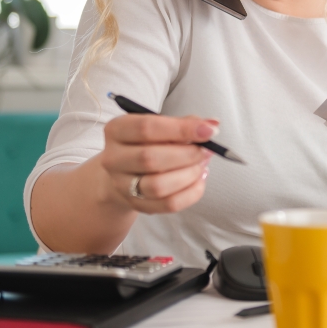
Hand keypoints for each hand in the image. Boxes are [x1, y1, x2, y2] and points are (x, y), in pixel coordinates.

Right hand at [99, 114, 214, 214]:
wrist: (126, 171)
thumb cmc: (148, 143)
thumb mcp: (161, 125)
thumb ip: (185, 123)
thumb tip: (213, 125)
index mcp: (117, 130)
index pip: (147, 128)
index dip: (182, 129)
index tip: (208, 131)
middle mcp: (113, 158)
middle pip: (150, 159)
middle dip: (187, 154)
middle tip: (205, 150)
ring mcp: (122, 185)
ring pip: (158, 186)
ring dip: (189, 175)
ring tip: (201, 165)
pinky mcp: (136, 204)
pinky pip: (168, 204)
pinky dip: (191, 192)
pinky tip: (198, 180)